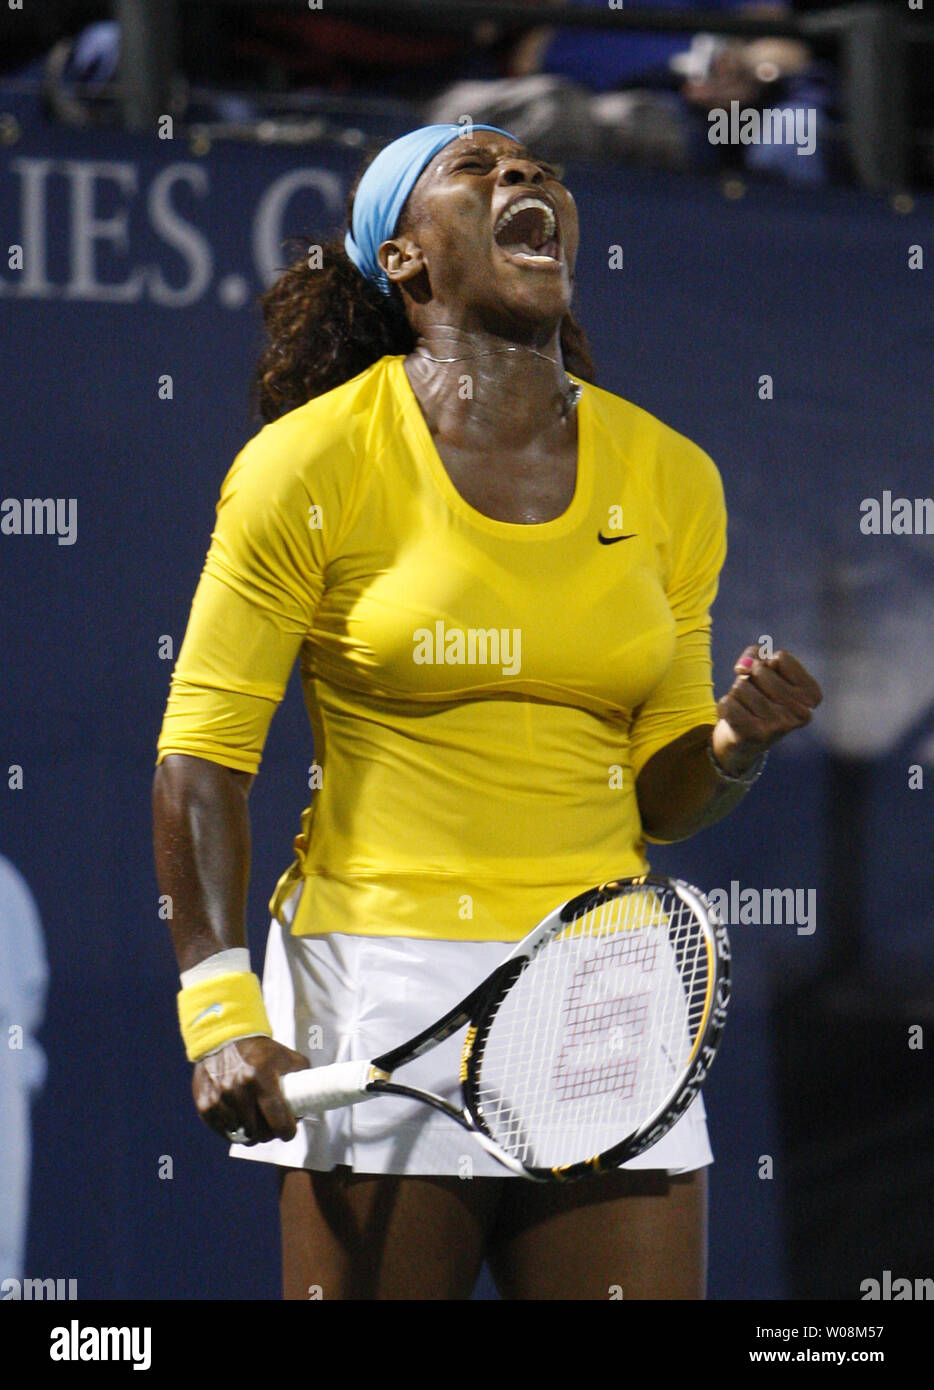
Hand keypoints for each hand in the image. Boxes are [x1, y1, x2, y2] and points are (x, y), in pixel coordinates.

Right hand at [193, 1036, 309, 1144]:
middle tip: (272, 1126)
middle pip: (260, 1133)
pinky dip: (232, 1129)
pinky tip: (238, 1119)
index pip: (278, 1121)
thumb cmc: (260, 1050)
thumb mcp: (287, 1057)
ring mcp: (219, 1100)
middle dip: (270, 1133)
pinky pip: (222, 1131)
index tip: (289, 1130)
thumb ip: (303, 1078)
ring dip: (250, 1133)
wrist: (223, 1037)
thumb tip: (309, 1103)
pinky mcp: (204, 1105)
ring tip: (255, 1121)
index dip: (288, 1131)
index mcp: (261, 1079)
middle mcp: (238, 1091)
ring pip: (241, 1135)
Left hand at [712, 643, 821, 774]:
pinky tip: (736, 717)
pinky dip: (725, 705)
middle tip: (757, 696)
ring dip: (737, 692)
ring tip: (747, 707)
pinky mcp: (755, 735)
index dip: (769, 664)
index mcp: (812, 696)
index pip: (781, 657)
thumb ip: (756, 653)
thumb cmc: (760, 695)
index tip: (772, 681)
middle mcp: (802, 713)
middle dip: (751, 678)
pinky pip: (728, 703)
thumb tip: (742, 668)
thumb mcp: (764, 666)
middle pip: (760, 670)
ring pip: (741, 686)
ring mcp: (779, 726)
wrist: (746, 738)